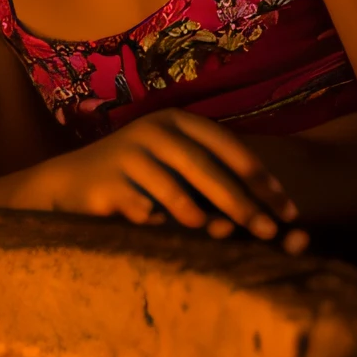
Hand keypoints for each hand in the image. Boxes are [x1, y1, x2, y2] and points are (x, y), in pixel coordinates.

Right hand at [0, 109, 304, 250]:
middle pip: (207, 168)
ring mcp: (126, 155)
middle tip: (270, 232)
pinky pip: (143, 209)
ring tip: (224, 236)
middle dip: (242, 203)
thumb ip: (211, 177)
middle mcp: (152, 131)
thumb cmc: (136, 178)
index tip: (289, 211)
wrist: (68, 185)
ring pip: (176, 189)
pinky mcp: (105, 183)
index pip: (229, 146)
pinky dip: (163, 225)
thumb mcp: (174, 163)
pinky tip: (172, 235)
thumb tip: (265, 215)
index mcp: (175, 121)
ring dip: (204, 217)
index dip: (262, 179)